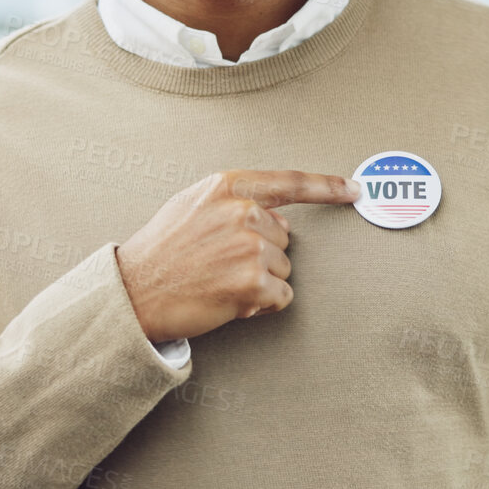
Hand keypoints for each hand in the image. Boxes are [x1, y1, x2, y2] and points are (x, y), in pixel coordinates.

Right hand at [116, 169, 359, 341]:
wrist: (133, 292)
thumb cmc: (161, 251)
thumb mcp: (193, 206)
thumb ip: (237, 202)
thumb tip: (277, 218)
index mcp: (229, 186)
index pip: (290, 182)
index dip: (328, 186)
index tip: (355, 189)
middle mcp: (243, 212)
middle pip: (285, 238)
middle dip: (262, 255)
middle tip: (220, 264)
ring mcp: (250, 247)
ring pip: (284, 270)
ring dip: (260, 282)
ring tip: (219, 281)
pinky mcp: (253, 283)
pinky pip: (281, 297)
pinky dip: (262, 306)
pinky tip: (230, 300)